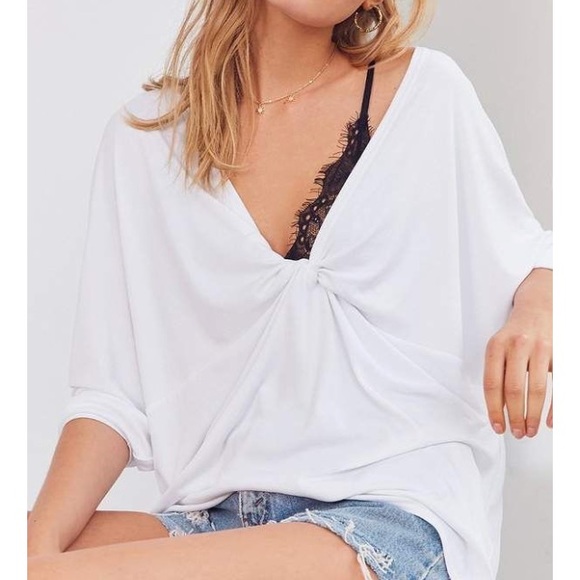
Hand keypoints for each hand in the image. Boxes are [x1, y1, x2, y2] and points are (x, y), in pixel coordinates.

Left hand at [483, 270, 552, 437]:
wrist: (540, 304)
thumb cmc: (515, 333)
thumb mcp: (498, 346)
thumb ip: (496, 372)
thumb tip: (498, 409)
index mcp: (496, 346)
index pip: (492, 384)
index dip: (494, 409)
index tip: (497, 427)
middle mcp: (517, 345)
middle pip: (513, 389)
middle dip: (514, 417)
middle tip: (516, 434)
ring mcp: (541, 348)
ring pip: (537, 389)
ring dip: (533, 415)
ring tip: (530, 431)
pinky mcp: (560, 352)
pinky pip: (559, 385)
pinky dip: (555, 408)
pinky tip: (550, 423)